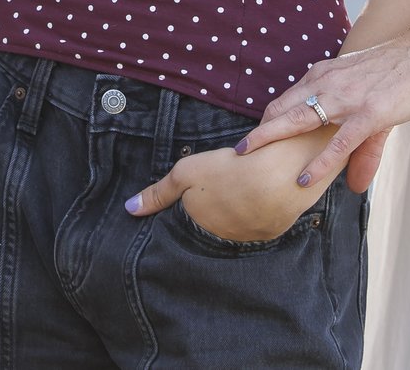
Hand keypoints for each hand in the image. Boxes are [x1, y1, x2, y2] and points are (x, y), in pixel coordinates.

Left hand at [125, 134, 324, 243]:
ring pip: (236, 226)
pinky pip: (259, 224)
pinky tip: (261, 195)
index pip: (188, 223)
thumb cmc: (229, 170)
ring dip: (237, 212)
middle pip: (212, 227)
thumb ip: (158, 193)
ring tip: (242, 189)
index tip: (200, 193)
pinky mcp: (272, 232)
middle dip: (213, 212)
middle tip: (222, 189)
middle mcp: (222, 239)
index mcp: (200, 226)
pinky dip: (258, 212)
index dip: (190, 207)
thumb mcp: (186, 173)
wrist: (281, 177)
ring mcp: (249, 238)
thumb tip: (128, 210)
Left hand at [235, 8, 409, 189]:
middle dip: (259, 132)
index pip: (287, 100)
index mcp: (327, 75)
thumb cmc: (405, 73)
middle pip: (283, 109)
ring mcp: (348, 98)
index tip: (253, 141)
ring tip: (250, 160)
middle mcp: (330, 83)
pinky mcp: (371, 112)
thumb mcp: (376, 109)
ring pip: (300, 120)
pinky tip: (304, 177)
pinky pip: (339, 140)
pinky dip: (319, 160)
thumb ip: (362, 150)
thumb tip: (353, 186)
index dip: (268, 122)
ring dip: (272, 140)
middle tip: (237, 152)